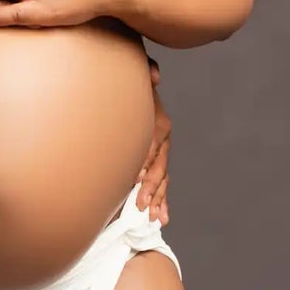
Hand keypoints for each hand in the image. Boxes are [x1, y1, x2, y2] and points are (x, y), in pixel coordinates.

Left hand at [135, 56, 170, 225]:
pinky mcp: (154, 162)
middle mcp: (163, 139)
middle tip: (140, 205)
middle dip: (151, 188)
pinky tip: (160, 217)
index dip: (146, 161)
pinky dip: (161, 201)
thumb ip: (147, 72)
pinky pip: (161, 184)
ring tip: (154, 217)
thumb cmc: (126, 85)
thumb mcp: (134, 75)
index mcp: (159, 122)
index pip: (153, 144)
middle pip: (159, 167)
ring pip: (162, 179)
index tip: (135, 178)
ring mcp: (160, 152)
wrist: (126, 91)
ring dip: (158, 199)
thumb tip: (155, 75)